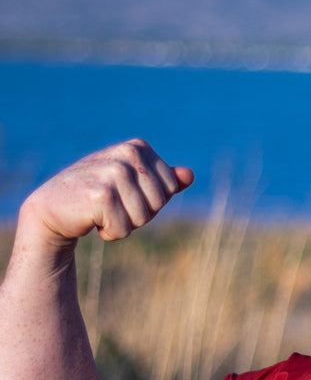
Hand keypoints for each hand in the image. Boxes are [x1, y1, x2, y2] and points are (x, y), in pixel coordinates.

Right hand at [20, 139, 194, 248]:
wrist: (53, 207)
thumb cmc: (97, 195)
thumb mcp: (131, 183)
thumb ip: (163, 179)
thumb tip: (189, 175)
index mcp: (138, 147)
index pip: (169, 188)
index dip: (150, 201)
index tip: (125, 195)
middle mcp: (127, 154)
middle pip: (158, 203)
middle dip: (138, 214)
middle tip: (111, 205)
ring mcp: (113, 173)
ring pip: (142, 218)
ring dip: (123, 224)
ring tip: (101, 212)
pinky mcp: (100, 195)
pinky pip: (123, 229)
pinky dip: (110, 233)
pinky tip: (91, 220)